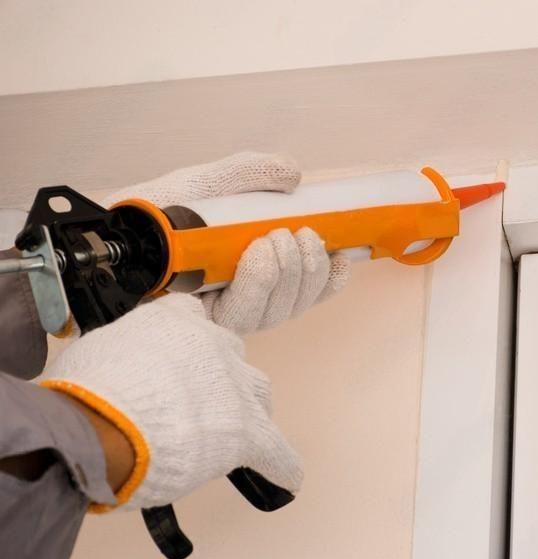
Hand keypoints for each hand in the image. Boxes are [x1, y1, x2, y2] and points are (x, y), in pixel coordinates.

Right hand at [41, 293, 301, 509]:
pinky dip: (280, 465)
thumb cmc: (88, 393)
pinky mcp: (248, 432)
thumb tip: (115, 374)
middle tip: (191, 403)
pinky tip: (286, 477)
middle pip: (230, 356)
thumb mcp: (95, 353)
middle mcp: (214, 347)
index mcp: (174, 322)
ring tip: (230, 431)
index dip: (184, 343)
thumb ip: (119, 357)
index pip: (192, 317)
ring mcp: (235, 390)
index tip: (175, 357)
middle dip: (216, 377)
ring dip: (246, 409)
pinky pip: (276, 451)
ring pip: (257, 393)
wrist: (105, 426)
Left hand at [101, 152, 350, 334]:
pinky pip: (244, 313)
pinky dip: (259, 281)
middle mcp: (243, 297)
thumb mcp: (208, 184)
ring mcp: (223, 313)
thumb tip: (295, 174)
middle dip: (310, 269)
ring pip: (277, 309)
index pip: (306, 287)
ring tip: (278, 241)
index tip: (346, 257)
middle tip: (302, 237)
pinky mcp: (203, 324)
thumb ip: (250, 174)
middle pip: (296, 300)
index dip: (330, 277)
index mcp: (255, 270)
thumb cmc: (154, 214)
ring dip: (288, 273)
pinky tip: (260, 254)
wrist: (109, 238)